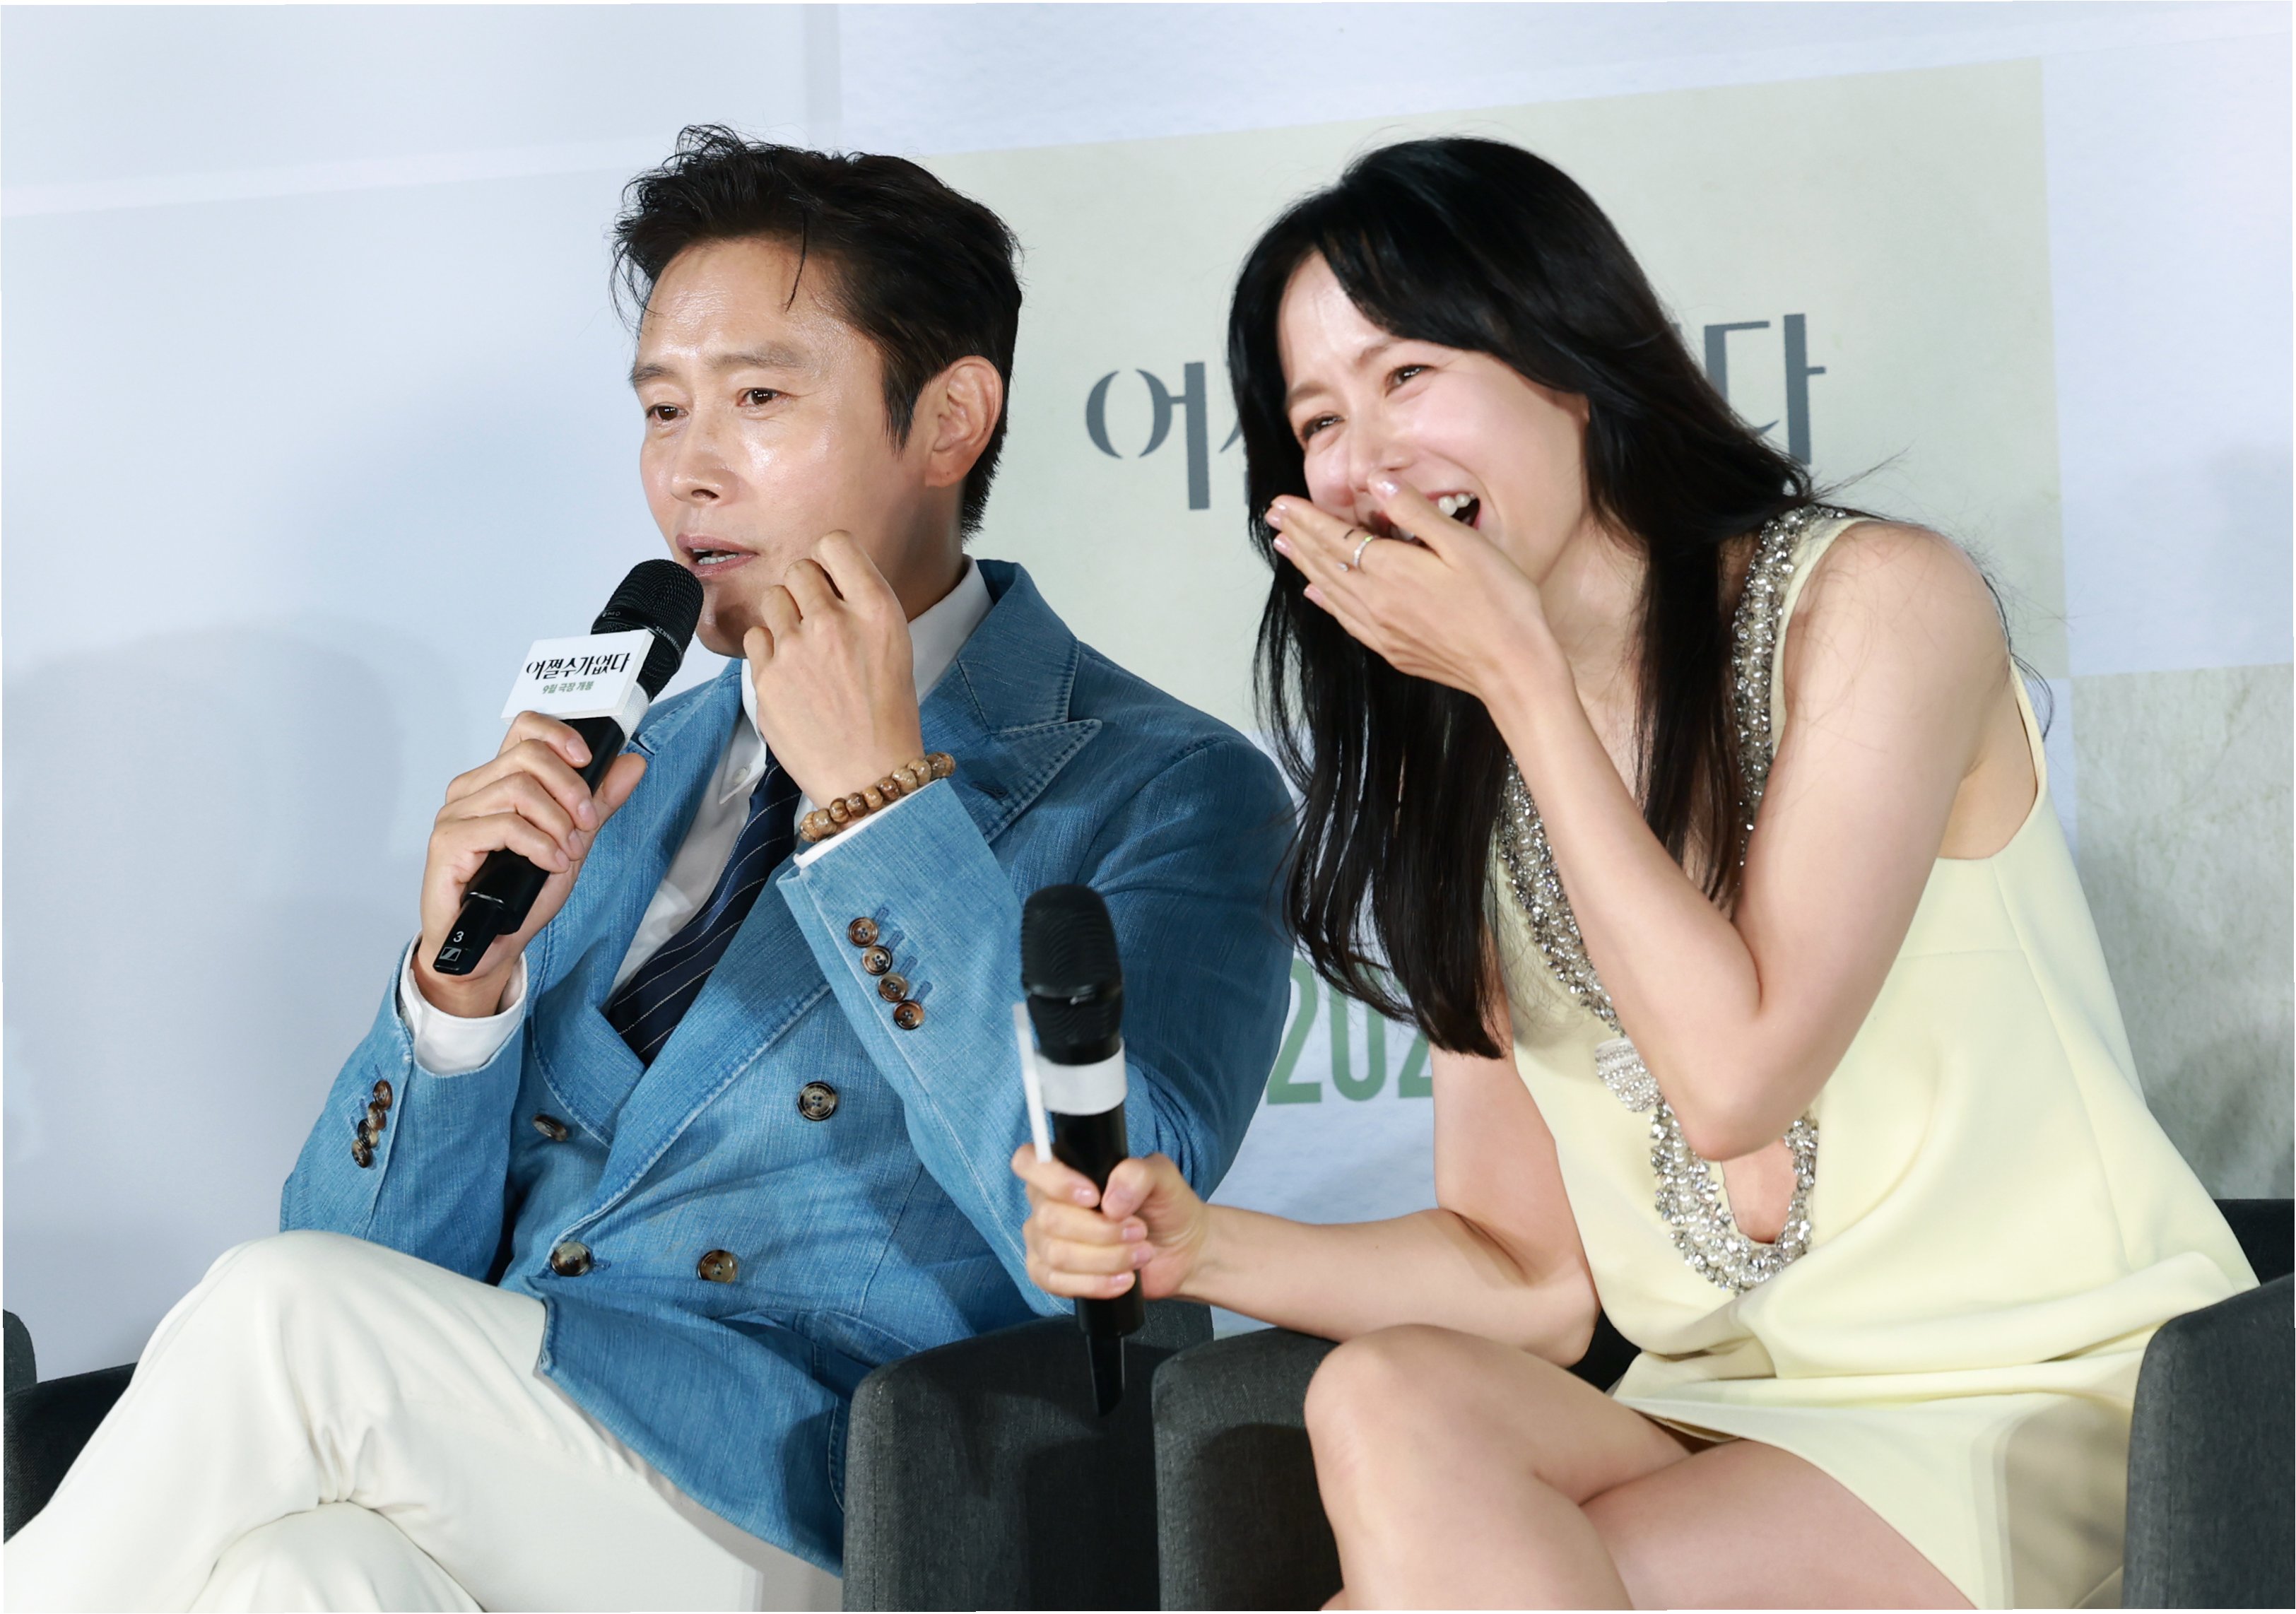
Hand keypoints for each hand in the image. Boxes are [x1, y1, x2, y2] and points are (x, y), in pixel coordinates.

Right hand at [412, 712, 646, 1016]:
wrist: (487, 946)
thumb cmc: (518, 895)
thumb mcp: (571, 842)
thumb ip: (598, 803)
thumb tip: (632, 763)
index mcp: (499, 780)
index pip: (525, 728)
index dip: (561, 735)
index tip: (588, 760)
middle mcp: (473, 789)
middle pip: (528, 755)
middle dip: (571, 788)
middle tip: (586, 824)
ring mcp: (456, 813)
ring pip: (519, 789)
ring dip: (557, 823)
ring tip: (567, 853)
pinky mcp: (448, 840)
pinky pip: (504, 825)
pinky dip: (538, 844)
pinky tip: (550, 863)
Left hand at [742, 533, 925, 805]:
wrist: (868, 775)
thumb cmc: (886, 715)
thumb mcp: (895, 645)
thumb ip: (861, 604)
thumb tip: (827, 576)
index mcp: (876, 610)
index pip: (835, 543)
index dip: (830, 557)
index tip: (831, 574)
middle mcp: (834, 622)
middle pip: (799, 568)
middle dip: (806, 589)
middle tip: (819, 621)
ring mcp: (795, 649)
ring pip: (773, 598)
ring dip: (785, 616)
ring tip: (804, 649)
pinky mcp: (766, 677)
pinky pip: (755, 637)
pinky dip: (769, 650)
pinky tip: (791, 674)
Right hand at [1011, 1146, 1210, 1302]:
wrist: (1181, 1250)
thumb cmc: (1166, 1206)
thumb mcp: (1163, 1178)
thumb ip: (1137, 1174)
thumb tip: (1109, 1202)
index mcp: (1066, 1168)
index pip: (1029, 1162)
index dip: (1054, 1180)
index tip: (1093, 1196)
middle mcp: (1047, 1201)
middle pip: (1049, 1217)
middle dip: (1101, 1230)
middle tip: (1138, 1229)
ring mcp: (1044, 1240)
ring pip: (1056, 1254)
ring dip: (1106, 1258)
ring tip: (1140, 1254)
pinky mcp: (1052, 1274)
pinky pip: (1055, 1282)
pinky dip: (1095, 1283)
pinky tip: (1123, 1279)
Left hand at [1266, 478, 1548, 701]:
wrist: (1513, 668)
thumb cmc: (1500, 602)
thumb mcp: (1464, 545)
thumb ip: (1416, 513)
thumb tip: (1377, 482)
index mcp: (1391, 570)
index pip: (1335, 537)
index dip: (1306, 518)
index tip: (1281, 503)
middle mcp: (1375, 602)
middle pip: (1325, 563)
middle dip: (1298, 536)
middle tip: (1273, 517)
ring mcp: (1380, 630)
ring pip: (1330, 591)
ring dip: (1304, 565)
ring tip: (1284, 546)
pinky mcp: (1391, 650)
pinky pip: (1345, 619)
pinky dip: (1325, 601)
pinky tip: (1315, 593)